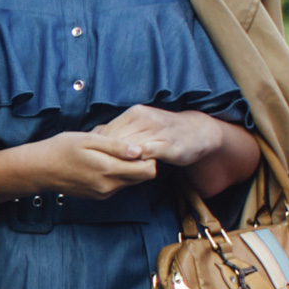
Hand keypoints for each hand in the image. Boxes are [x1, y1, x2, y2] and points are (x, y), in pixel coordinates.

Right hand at [0, 130, 157, 201]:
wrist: (40, 169)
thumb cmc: (62, 149)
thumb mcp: (89, 140)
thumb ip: (116, 146)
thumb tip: (140, 150)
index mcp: (108, 171)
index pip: (147, 171)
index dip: (150, 156)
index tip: (141, 144)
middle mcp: (109, 186)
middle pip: (141, 177)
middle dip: (140, 162)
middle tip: (128, 146)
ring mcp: (103, 193)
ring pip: (129, 181)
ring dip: (127, 168)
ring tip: (111, 152)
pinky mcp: (98, 195)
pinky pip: (117, 184)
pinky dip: (116, 173)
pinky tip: (102, 162)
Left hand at [91, 104, 228, 169]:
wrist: (198, 131)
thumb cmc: (164, 132)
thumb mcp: (140, 125)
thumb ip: (119, 129)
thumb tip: (93, 134)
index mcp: (135, 113)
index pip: (108, 132)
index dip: (97, 149)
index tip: (90, 161)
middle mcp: (144, 119)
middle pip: (115, 140)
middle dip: (105, 157)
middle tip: (96, 172)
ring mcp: (157, 131)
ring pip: (129, 149)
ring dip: (118, 163)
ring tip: (109, 175)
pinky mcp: (168, 145)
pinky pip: (146, 155)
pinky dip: (135, 164)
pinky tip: (130, 174)